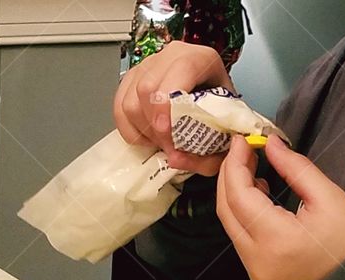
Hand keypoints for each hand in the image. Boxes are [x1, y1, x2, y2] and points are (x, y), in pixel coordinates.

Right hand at [113, 42, 234, 175]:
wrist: (210, 95)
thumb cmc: (217, 106)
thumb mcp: (225, 127)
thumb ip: (209, 150)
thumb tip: (175, 159)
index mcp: (200, 59)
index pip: (176, 74)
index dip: (166, 106)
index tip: (166, 132)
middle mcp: (171, 56)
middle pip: (147, 90)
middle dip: (154, 126)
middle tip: (168, 146)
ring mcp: (147, 66)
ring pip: (130, 101)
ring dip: (142, 130)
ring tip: (159, 141)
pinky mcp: (131, 79)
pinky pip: (119, 107)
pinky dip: (130, 129)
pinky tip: (146, 136)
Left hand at [216, 136, 344, 279]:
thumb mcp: (331, 198)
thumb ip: (297, 169)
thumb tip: (270, 143)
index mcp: (276, 239)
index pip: (239, 196)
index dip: (235, 165)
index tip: (240, 140)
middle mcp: (256, 259)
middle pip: (226, 211)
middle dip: (228, 177)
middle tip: (241, 151)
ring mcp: (253, 272)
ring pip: (230, 226)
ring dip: (234, 196)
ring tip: (251, 170)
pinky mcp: (257, 277)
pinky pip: (241, 241)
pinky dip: (243, 216)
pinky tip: (257, 199)